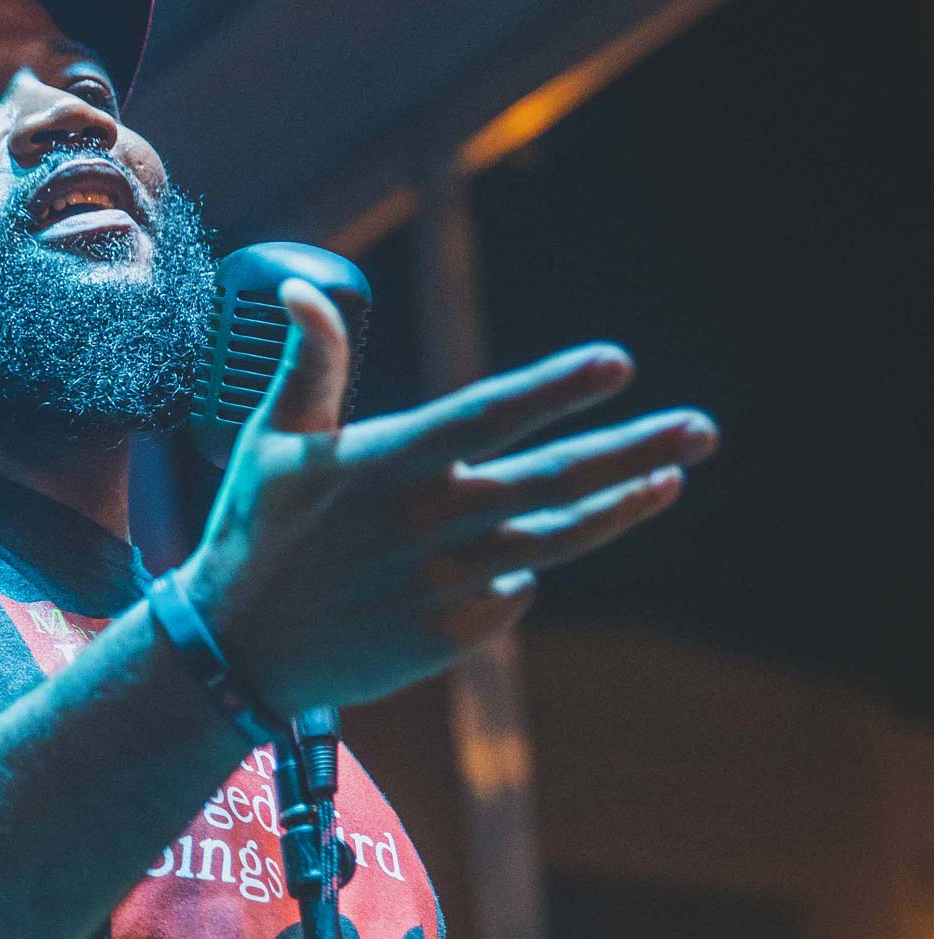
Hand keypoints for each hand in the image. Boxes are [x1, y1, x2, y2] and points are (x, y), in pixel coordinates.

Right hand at [180, 279, 717, 713]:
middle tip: (702, 429)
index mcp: (388, 463)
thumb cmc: (253, 532)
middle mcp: (428, 520)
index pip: (490, 414)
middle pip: (555, 479)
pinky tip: (518, 558)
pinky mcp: (452, 632)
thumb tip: (308, 289)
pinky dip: (520, 570)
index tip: (617, 365)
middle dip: (636, 449)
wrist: (236, 650)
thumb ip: (310, 365)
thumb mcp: (273, 440)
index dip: (557, 388)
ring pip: (557, 538)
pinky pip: (513, 590)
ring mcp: (446, 580)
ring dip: (620, 507)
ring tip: (667, 480)